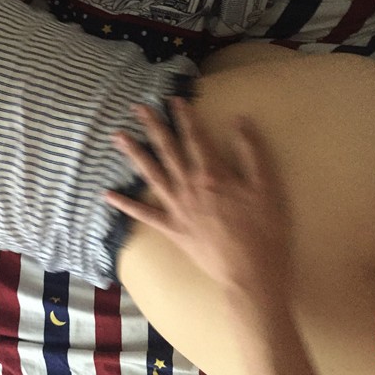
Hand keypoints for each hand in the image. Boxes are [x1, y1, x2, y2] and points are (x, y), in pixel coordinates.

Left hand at [104, 98, 289, 291]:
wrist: (252, 274)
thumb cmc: (265, 230)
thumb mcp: (267, 187)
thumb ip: (251, 152)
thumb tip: (239, 120)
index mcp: (213, 174)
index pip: (195, 137)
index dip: (185, 116)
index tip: (173, 99)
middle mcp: (189, 186)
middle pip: (168, 150)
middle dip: (153, 126)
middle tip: (136, 107)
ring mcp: (176, 208)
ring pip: (151, 174)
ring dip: (134, 154)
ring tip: (117, 137)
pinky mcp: (171, 229)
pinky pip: (144, 214)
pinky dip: (125, 205)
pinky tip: (107, 194)